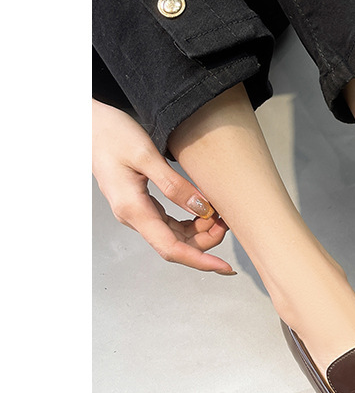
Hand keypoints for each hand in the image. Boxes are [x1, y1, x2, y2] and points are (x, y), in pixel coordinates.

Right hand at [92, 99, 234, 274]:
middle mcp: (133, 216)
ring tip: (219, 214)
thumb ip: (174, 185)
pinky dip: (190, 220)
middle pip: (176, 244)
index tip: (223, 267)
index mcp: (132, 209)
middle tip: (227, 222)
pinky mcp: (140, 204)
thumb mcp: (146, 156)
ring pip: (174, 234)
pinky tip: (204, 210)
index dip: (200, 261)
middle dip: (205, 241)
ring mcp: (136, 211)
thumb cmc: (111, 135)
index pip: (171, 248)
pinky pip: (169, 222)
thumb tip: (202, 209)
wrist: (88, 125)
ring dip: (199, 231)